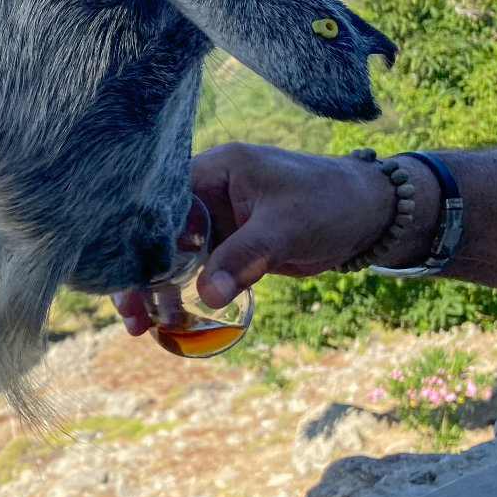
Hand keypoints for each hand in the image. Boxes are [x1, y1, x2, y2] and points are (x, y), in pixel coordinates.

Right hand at [113, 143, 394, 335]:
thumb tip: (207, 296)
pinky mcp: (228, 246)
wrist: (372, 215)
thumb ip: (244, 257)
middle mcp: (207, 192)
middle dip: (138, 272)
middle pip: (157, 232)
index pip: (160, 201)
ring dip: (155, 290)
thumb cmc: (331, 202)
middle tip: (129, 311)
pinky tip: (167, 322)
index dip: (137, 237)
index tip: (124, 274)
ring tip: (140, 326)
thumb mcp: (285, 227)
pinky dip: (182, 295)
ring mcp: (216, 221)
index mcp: (215, 170)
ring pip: (171, 256)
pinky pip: (196, 271)